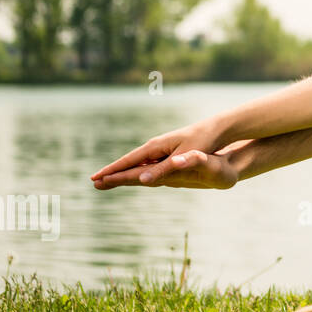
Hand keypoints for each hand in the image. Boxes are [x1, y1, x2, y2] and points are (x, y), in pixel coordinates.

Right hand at [90, 119, 229, 187]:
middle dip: (112, 172)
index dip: (111, 171)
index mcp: (155, 147)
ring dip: (123, 171)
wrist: (217, 129)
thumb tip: (142, 180)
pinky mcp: (168, 151)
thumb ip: (164, 169)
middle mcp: (155, 146)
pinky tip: (134, 175)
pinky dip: (137, 169)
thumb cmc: (203, 141)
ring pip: (137, 162)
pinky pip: (147, 163)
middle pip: (129, 162)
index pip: (128, 161)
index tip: (95, 179)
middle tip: (94, 182)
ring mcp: (161, 148)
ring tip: (108, 179)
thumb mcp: (184, 157)